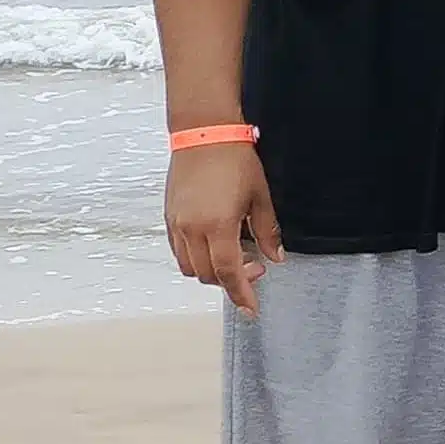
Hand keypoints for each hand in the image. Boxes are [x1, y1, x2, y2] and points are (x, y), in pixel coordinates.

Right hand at [164, 139, 281, 315]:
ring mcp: (176, 224)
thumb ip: (267, 232)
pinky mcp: (169, 217)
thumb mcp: (260, 197)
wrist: (204, 134)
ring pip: (189, 266)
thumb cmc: (236, 161)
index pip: (229, 272)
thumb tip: (275, 257)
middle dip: (232, 280)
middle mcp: (192, 229)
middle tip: (255, 267)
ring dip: (211, 271)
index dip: (242, 294)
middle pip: (208, 274)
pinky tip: (214, 247)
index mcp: (218, 226)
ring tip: (235, 256)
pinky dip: (195, 258)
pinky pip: (179, 250)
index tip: (252, 309)